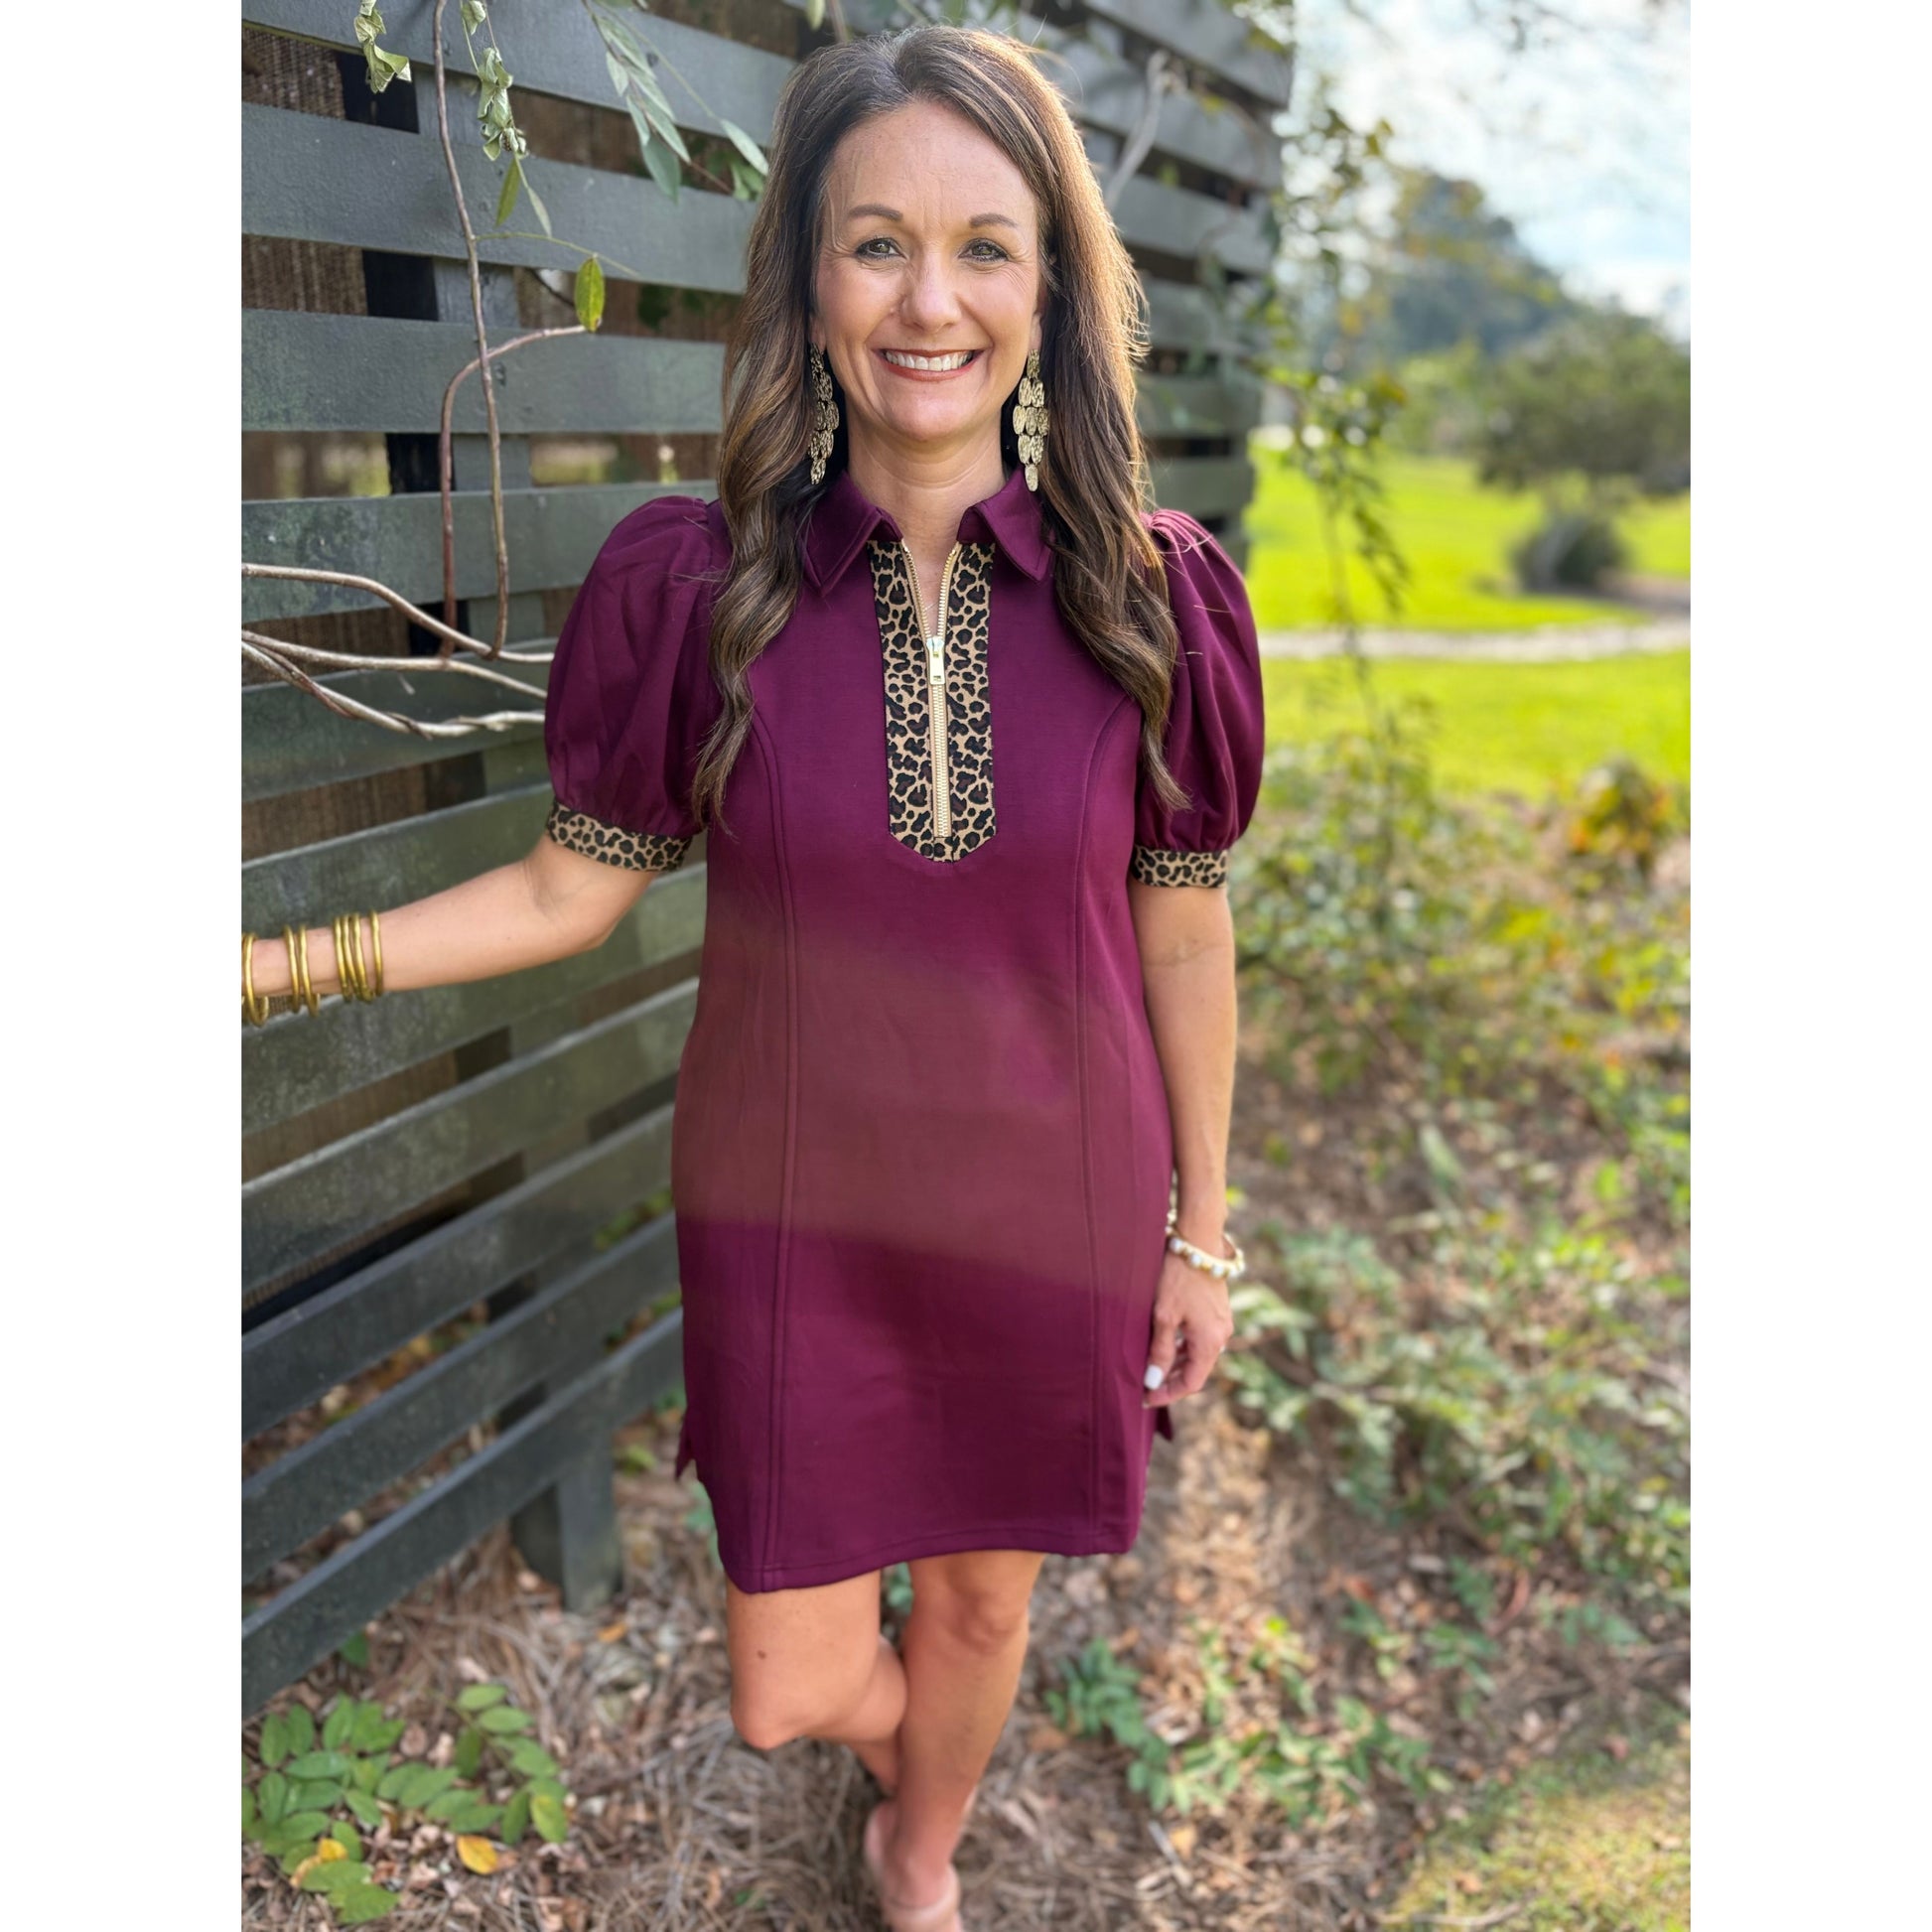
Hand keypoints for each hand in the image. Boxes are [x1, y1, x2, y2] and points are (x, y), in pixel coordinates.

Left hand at [1142, 1247, 1234, 1409]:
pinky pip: (1200, 1339)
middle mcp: (1221, 1336)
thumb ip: (1160, 1351)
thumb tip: (1154, 1381)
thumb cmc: (1178, 1277)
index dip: (1168, 1393)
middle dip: (1171, 1379)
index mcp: (1210, 1342)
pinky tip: (1164, 1344)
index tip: (1146, 1398)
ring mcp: (1221, 1323)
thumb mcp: (1164, 1316)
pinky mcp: (1216, 1311)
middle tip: (1144, 1385)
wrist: (1197, 1242)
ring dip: (1175, 1363)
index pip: (1191, 1382)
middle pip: (1196, 1369)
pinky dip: (1182, 1347)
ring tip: (1151, 1366)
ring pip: (1197, 1354)